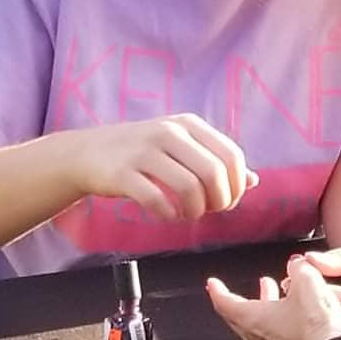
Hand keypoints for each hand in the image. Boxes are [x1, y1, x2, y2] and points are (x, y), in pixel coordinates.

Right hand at [73, 115, 257, 222]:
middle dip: (219, 201)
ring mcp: (143, 151)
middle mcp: (168, 132)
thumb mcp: (180, 148)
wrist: (87, 153)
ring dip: (194, 211)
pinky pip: (156, 200)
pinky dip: (167, 215)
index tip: (225, 201)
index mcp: (188, 124)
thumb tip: (253, 181)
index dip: (235, 186)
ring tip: (186, 214)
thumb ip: (215, 162)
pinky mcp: (122, 173)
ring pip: (189, 188)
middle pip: (214, 173)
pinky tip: (165, 215)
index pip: (231, 155)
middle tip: (208, 211)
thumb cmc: (142, 154)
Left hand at [207, 256, 340, 339]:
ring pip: (257, 326)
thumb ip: (299, 268)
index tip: (212, 283)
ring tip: (277, 291)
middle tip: (257, 283)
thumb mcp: (307, 281)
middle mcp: (255, 338)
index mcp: (251, 318)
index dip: (217, 290)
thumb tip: (297, 265)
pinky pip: (273, 337)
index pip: (225, 303)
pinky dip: (276, 321)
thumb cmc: (315, 321)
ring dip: (264, 307)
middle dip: (247, 296)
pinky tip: (292, 312)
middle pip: (239, 316)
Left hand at [297, 234, 340, 339]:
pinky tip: (308, 311)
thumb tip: (309, 260)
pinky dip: (324, 325)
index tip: (292, 276)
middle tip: (286, 287)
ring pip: (338, 334)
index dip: (317, 289)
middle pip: (340, 322)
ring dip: (315, 319)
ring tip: (294, 298)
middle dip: (312, 306)